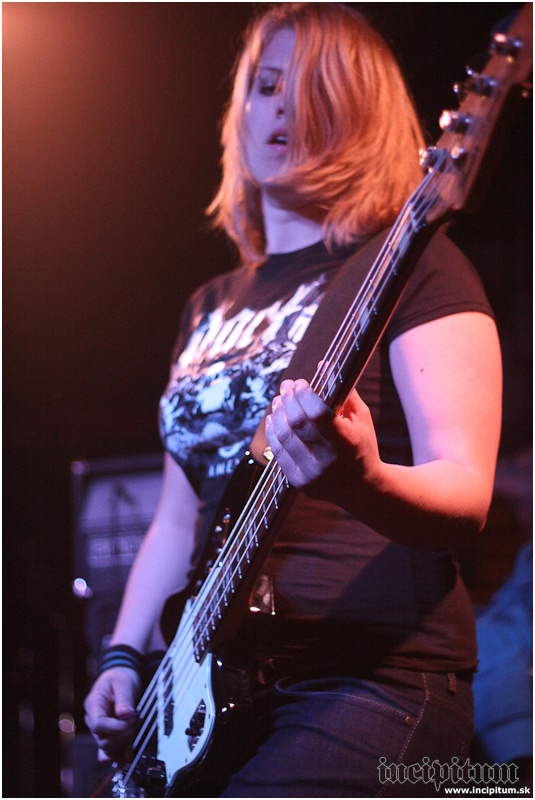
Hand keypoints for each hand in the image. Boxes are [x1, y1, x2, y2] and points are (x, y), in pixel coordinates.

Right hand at [84, 667, 141, 761]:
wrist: (120, 677)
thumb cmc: (120, 678)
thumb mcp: (124, 682)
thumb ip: (124, 699)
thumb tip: (125, 715)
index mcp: (93, 705)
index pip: (98, 725)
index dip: (115, 727)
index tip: (130, 720)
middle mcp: (93, 720)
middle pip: (102, 741)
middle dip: (122, 735)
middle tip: (135, 721)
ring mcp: (100, 730)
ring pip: (107, 749)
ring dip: (123, 742)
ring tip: (134, 727)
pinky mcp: (109, 735)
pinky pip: (110, 752)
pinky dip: (120, 753)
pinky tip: (129, 751)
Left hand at [265, 379, 381, 506]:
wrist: (362, 488)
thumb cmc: (362, 445)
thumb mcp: (361, 418)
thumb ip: (343, 391)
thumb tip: (323, 364)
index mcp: (348, 442)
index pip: (319, 414)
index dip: (305, 395)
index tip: (300, 382)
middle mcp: (329, 460)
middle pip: (298, 424)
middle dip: (288, 400)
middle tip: (286, 386)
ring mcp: (312, 473)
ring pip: (284, 436)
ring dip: (278, 413)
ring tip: (278, 400)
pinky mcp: (299, 482)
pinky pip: (278, 452)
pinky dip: (272, 432)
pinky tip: (273, 418)